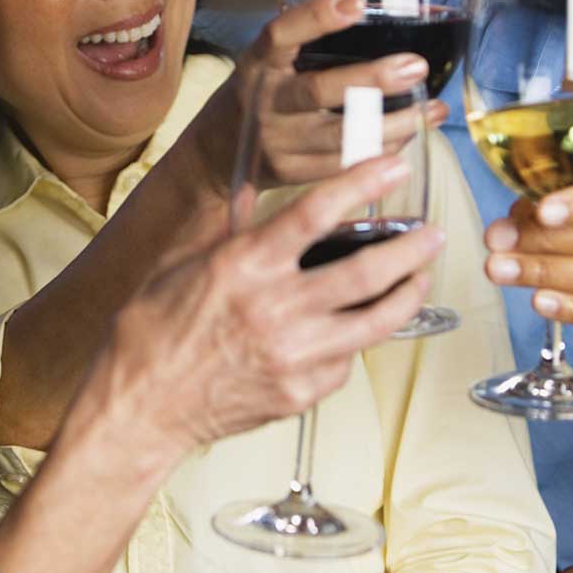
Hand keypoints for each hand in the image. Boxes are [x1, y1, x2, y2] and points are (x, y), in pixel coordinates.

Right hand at [107, 152, 443, 454]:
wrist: (139, 405)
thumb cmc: (154, 332)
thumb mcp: (191, 267)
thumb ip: (244, 245)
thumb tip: (288, 223)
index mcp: (244, 266)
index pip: (317, 212)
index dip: (362, 184)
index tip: (393, 168)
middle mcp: (275, 309)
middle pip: (367, 270)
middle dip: (412, 247)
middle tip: (433, 232)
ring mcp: (293, 356)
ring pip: (377, 320)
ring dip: (408, 293)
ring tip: (420, 277)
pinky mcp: (301, 393)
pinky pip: (346, 360)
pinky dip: (356, 340)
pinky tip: (356, 329)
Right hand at [187, 0, 447, 193]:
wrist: (216, 155)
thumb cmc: (257, 96)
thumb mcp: (266, 63)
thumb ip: (305, 44)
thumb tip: (373, 12)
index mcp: (257, 63)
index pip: (281, 34)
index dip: (316, 18)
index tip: (357, 2)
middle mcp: (263, 102)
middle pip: (317, 91)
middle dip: (372, 79)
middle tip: (416, 66)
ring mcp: (276, 142)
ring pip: (341, 136)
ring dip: (394, 125)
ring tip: (433, 110)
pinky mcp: (291, 174)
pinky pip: (344, 164)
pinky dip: (382, 151)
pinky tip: (410, 136)